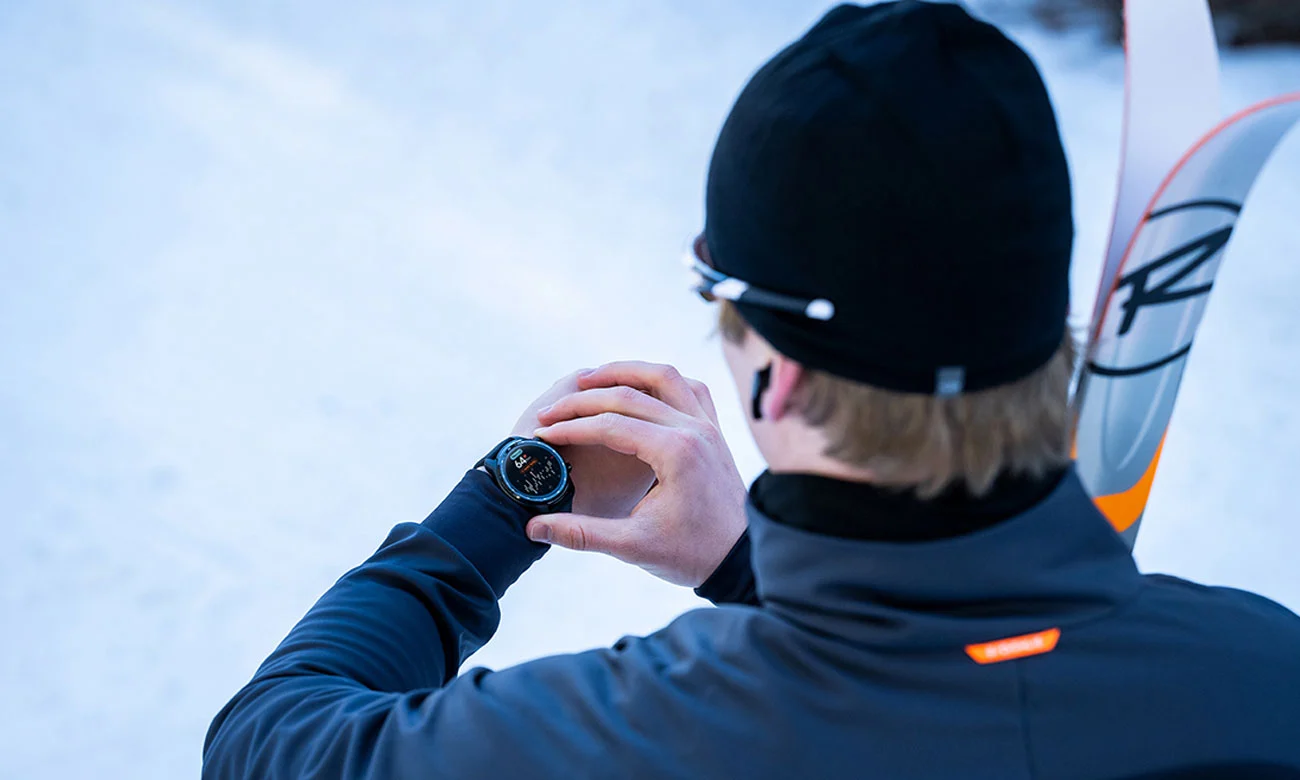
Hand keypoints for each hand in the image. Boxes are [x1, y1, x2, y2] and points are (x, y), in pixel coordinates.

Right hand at [526, 362, 747, 587]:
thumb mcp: (633, 547)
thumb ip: (582, 533)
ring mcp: (708, 426)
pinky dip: (661, 380)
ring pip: (664, 376)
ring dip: (625, 372)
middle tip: (551, 411)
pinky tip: (640, 389)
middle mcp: (695, 430)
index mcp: (676, 452)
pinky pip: (690, 388)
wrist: (743, 560)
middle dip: (584, 399)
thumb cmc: (692, 555)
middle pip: (631, 394)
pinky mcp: (715, 431)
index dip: (570, 428)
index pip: (611, 424)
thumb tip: (533, 528)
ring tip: (589, 380)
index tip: (541, 434)